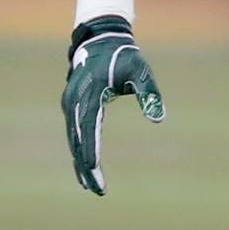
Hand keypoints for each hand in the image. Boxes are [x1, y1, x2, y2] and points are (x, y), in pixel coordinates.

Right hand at [61, 16, 163, 194]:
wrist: (100, 39)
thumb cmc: (123, 56)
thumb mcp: (140, 71)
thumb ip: (149, 93)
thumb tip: (159, 118)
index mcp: (90, 92)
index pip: (88, 126)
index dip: (90, 149)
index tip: (94, 169)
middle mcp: (74, 100)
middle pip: (77, 139)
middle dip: (86, 166)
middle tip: (97, 190)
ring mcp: (70, 104)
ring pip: (73, 140)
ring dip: (80, 164)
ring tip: (90, 187)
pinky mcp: (71, 107)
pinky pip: (73, 134)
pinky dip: (78, 152)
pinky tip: (85, 170)